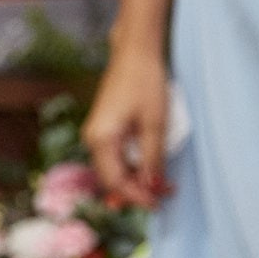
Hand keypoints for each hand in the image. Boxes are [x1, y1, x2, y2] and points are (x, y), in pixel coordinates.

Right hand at [83, 45, 171, 207]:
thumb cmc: (145, 84)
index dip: (136, 196)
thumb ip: (153, 158)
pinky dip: (133, 165)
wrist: (134, 54)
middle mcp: (92, 140)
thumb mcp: (155, 124)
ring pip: (114, 168)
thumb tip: (153, 187)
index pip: (115, 181)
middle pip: (111, 178)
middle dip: (137, 190)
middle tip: (166, 194)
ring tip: (163, 182)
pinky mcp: (103, 129)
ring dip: (137, 178)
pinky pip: (115, 156)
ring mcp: (96, 134)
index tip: (159, 203)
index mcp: (101, 140)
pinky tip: (150, 166)